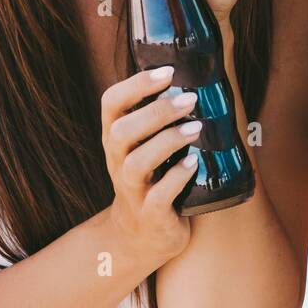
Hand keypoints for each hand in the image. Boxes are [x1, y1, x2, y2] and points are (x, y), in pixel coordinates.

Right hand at [101, 65, 199, 264]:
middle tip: (189, 99)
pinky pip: (158, 195)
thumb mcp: (144, 145)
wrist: (139, 236)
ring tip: (196, 128)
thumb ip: (157, 117)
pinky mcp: (149, 213)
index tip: (167, 72)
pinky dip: (177, 177)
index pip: (111, 102)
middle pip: (122, 131)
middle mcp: (117, 160)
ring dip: (168, 141)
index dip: (136, 84)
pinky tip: (194, 163)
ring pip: (137, 162)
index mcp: (116, 137)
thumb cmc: (151, 177)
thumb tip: (195, 77)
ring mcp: (131, 189)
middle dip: (156, 112)